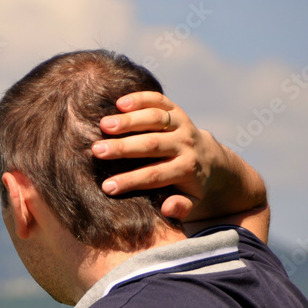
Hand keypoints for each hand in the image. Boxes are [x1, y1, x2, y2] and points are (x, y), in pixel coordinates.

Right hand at [92, 91, 268, 240]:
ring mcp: (183, 124)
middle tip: (97, 150)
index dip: (130, 181)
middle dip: (123, 148)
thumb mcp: (192, 202)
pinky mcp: (177, 110)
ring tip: (103, 124)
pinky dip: (141, 99)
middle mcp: (186, 145)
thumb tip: (167, 208)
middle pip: (153, 145)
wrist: (211, 159)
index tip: (106, 187)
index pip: (155, 175)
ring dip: (129, 121)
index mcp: (187, 170)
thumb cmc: (190, 185)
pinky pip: (160, 101)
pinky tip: (119, 102)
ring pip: (156, 120)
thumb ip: (182, 207)